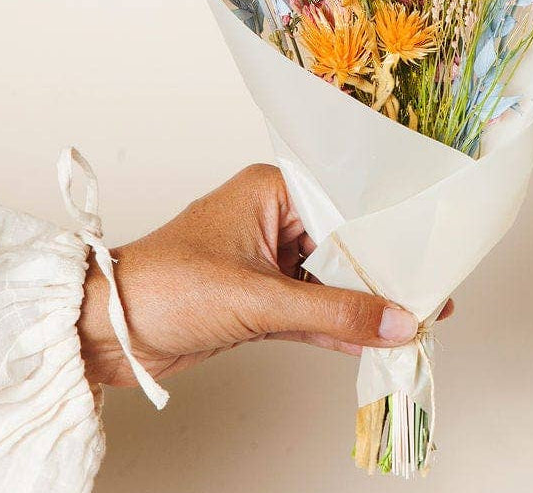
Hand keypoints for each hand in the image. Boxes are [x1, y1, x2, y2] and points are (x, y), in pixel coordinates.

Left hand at [77, 164, 453, 385]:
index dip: (386, 236)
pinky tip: (368, 341)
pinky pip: (307, 311)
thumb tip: (396, 322)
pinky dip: (333, 327)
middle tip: (428, 294)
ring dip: (360, 305)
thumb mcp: (259, 299)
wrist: (104, 333)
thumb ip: (333, 314)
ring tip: (411, 321)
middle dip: (379, 274)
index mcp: (270, 191)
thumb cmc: (164, 287)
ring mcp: (264, 262)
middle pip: (341, 246)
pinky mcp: (256, 299)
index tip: (425, 257)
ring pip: (327, 282)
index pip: (345, 209)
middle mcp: (271, 220)